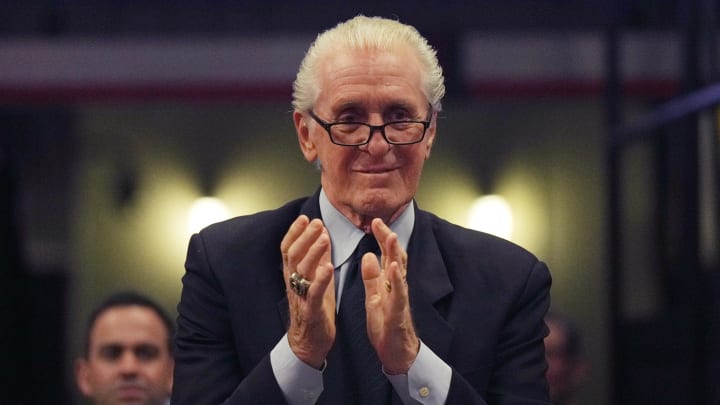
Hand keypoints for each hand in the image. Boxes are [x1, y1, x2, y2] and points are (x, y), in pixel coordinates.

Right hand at [280, 215, 335, 368]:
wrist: (309, 342)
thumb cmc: (314, 308)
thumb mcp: (316, 278)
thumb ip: (318, 257)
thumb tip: (322, 234)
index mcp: (293, 275)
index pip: (288, 249)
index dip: (295, 232)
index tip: (305, 217)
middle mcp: (293, 283)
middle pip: (293, 255)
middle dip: (304, 237)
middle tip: (316, 222)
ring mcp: (301, 297)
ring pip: (302, 270)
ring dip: (313, 252)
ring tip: (324, 237)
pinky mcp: (311, 310)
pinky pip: (314, 292)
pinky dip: (321, 278)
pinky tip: (328, 266)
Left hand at [361, 218, 418, 374]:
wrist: (396, 353)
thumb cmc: (386, 325)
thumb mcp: (374, 298)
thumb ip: (372, 277)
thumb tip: (369, 254)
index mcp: (389, 283)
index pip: (386, 255)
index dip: (382, 237)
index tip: (375, 221)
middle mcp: (396, 287)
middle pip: (395, 258)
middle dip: (388, 239)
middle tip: (379, 221)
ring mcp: (399, 299)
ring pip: (399, 272)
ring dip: (395, 254)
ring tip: (391, 237)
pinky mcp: (398, 313)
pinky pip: (399, 294)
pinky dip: (396, 280)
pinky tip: (393, 267)